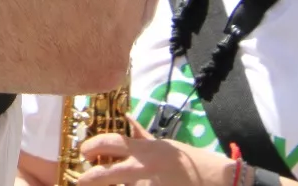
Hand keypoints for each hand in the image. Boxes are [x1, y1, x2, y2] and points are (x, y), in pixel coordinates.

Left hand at [76, 123, 237, 185]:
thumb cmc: (190, 161)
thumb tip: (127, 118)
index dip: (91, 146)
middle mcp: (142, 167)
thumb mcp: (165, 145)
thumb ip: (143, 136)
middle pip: (104, 174)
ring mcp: (147, 185)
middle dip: (88, 178)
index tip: (83, 152)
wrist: (218, 180)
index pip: (109, 142)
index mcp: (144, 149)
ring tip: (106, 185)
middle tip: (80, 180)